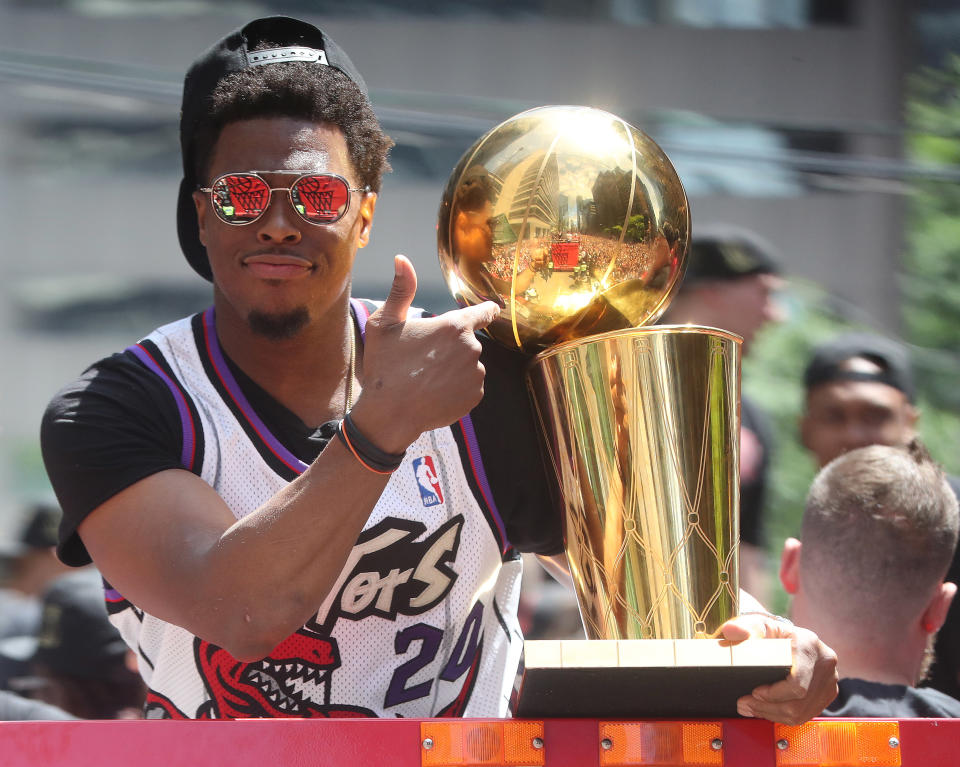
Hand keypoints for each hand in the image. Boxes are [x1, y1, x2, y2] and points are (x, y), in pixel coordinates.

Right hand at [352, 255, 499, 451]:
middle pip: (468, 343)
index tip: (494, 310)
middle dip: (452, 348)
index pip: (482, 313)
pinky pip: (469, 387)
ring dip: (454, 369)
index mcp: (453, 326)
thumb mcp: (385, 323)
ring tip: (427, 379)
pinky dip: (456, 389)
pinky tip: (435, 393)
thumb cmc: (385, 366)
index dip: (487, 311)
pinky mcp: (475, 396)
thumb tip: (402, 259)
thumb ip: (400, 290)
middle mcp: (472, 348)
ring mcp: (476, 374)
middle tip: (424, 361)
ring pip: (469, 366)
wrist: (390, 413)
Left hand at [720, 614, 837, 724]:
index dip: (774, 694)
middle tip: (745, 704)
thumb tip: (731, 631)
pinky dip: (784, 716)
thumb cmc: (770, 631)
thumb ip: (743, 627)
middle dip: (768, 707)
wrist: (786, 637)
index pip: (797, 683)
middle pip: (798, 701)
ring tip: (751, 708)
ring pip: (802, 712)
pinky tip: (767, 710)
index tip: (755, 692)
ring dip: (773, 714)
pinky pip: (806, 714)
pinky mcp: (828, 693)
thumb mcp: (756, 624)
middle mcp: (824, 662)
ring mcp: (829, 679)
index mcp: (809, 644)